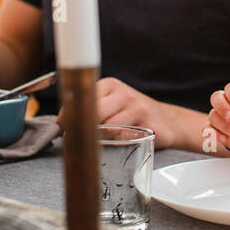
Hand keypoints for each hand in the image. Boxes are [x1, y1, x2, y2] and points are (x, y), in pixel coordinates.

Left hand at [58, 77, 175, 146]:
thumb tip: (59, 123)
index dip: (68, 114)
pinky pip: (123, 138)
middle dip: (82, 128)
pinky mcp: (148, 126)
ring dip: (99, 139)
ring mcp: (137, 109)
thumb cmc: (133, 115)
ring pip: (107, 128)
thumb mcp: (112, 103)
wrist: (169, 121)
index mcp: (110, 85)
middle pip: (94, 113)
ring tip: (100, 142)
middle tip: (77, 138)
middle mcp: (123, 94)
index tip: (61, 126)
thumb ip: (90, 108)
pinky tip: (119, 143)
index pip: (82, 98)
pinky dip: (116, 144)